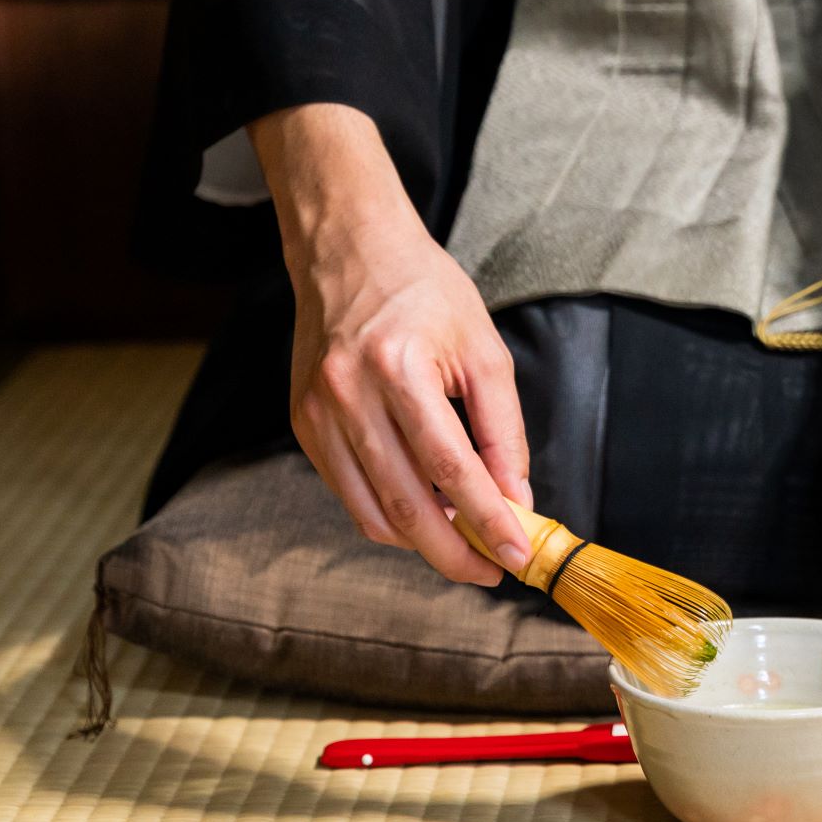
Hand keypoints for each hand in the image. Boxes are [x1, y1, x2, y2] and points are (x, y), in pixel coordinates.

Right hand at [251, 104, 534, 586]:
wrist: (350, 252)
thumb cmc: (425, 292)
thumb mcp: (483, 348)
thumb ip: (502, 428)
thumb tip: (515, 497)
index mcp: (398, 368)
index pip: (450, 468)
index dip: (487, 518)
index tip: (517, 552)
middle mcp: (347, 396)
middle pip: (405, 506)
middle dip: (454, 552)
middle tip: (491, 570)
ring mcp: (316, 414)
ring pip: (371, 513)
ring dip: (422, 543)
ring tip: (465, 545)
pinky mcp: (303, 425)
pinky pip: (348, 494)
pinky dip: (389, 517)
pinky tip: (424, 513)